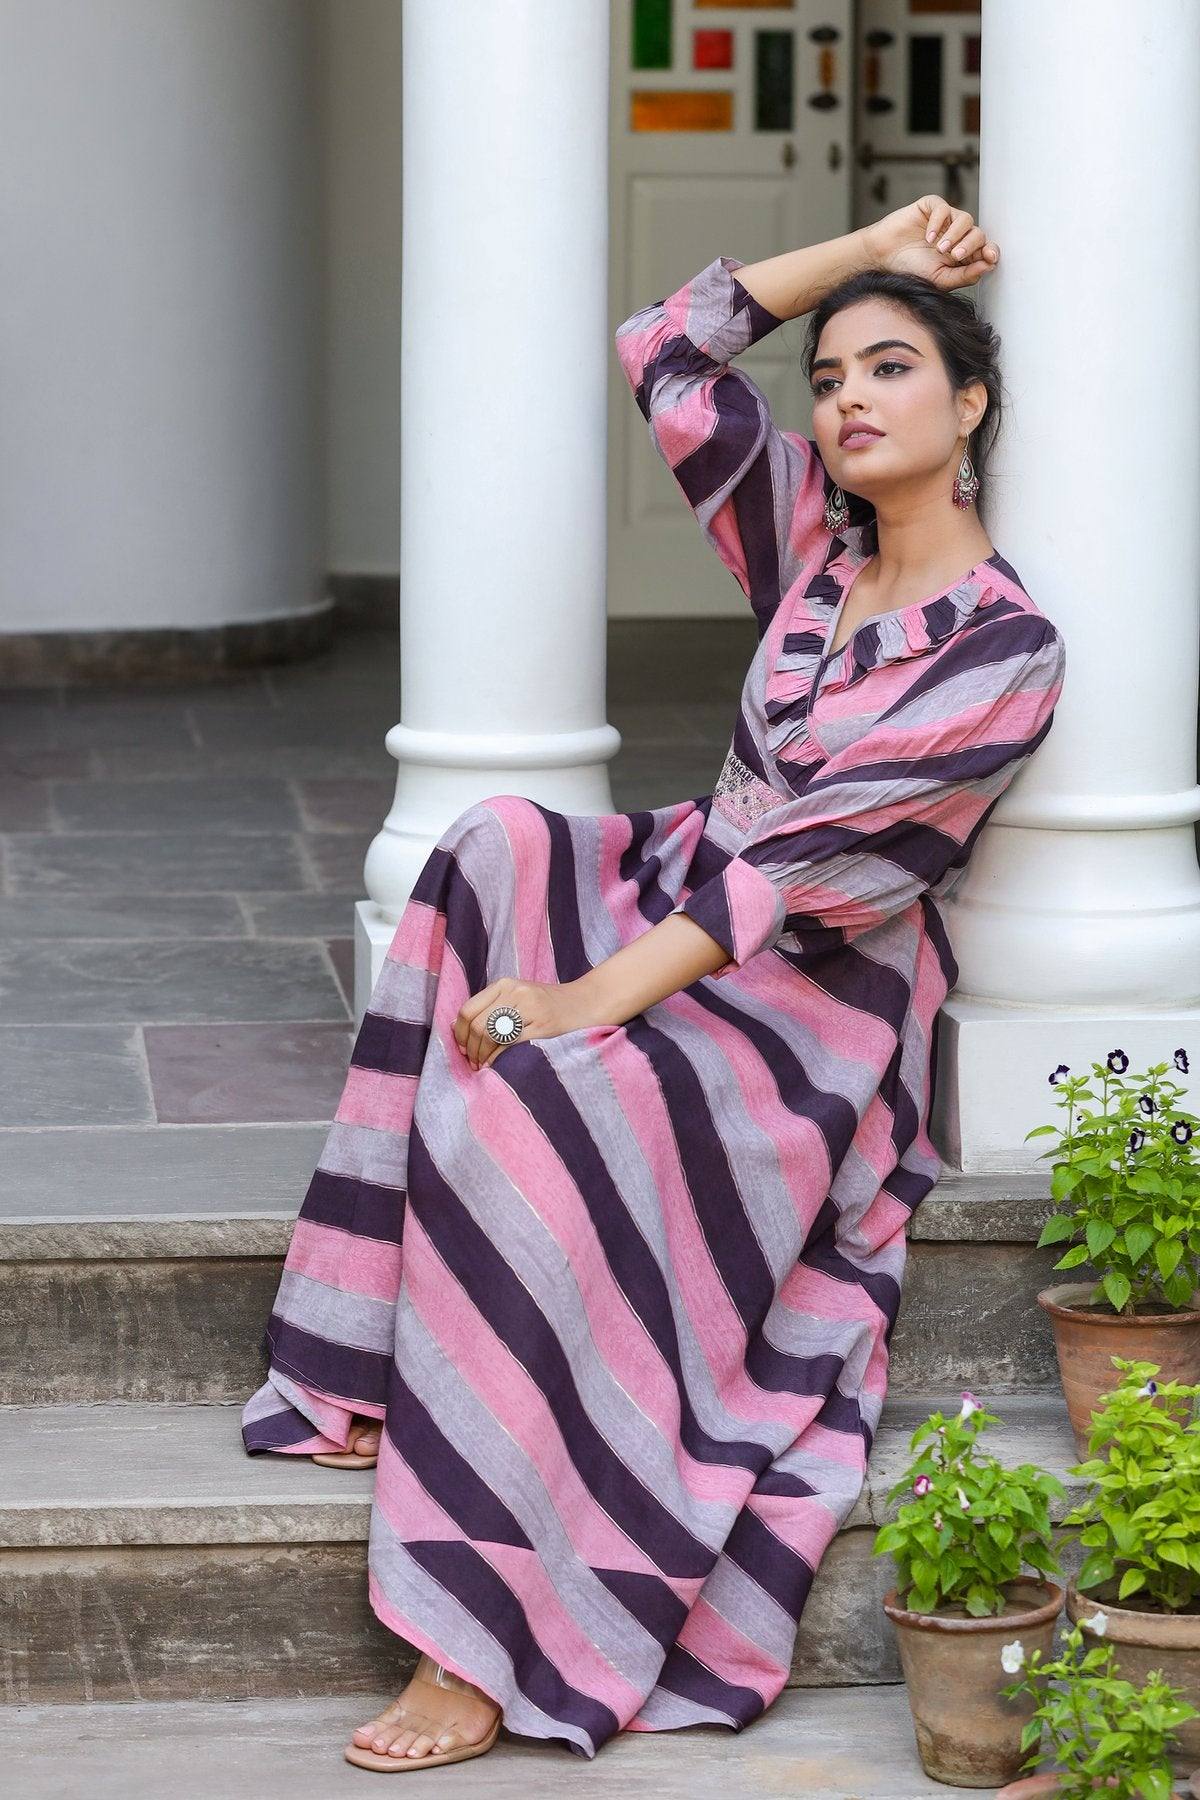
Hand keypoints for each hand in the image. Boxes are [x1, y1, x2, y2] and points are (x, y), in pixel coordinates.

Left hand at [454, 976, 590, 1069]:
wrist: (586, 1003)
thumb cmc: (549, 1005)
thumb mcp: (518, 997)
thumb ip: (491, 1008)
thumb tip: (458, 1028)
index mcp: (505, 984)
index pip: (468, 1010)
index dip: (460, 1034)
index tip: (463, 1049)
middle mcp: (515, 992)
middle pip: (478, 1025)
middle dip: (470, 1049)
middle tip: (473, 1063)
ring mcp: (530, 1008)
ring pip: (491, 1034)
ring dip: (482, 1055)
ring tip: (483, 1066)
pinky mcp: (542, 1026)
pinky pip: (510, 1045)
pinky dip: (498, 1058)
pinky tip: (498, 1066)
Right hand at [863, 194, 999, 290]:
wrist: (884, 258)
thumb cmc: (911, 270)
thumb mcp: (940, 280)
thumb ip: (965, 275)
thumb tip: (989, 266)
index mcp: (962, 254)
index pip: (984, 249)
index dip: (990, 251)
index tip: (990, 257)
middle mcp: (957, 235)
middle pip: (978, 233)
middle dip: (970, 245)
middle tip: (955, 255)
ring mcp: (945, 220)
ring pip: (965, 219)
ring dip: (955, 234)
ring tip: (940, 248)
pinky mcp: (931, 207)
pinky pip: (944, 208)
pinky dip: (938, 223)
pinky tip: (928, 237)